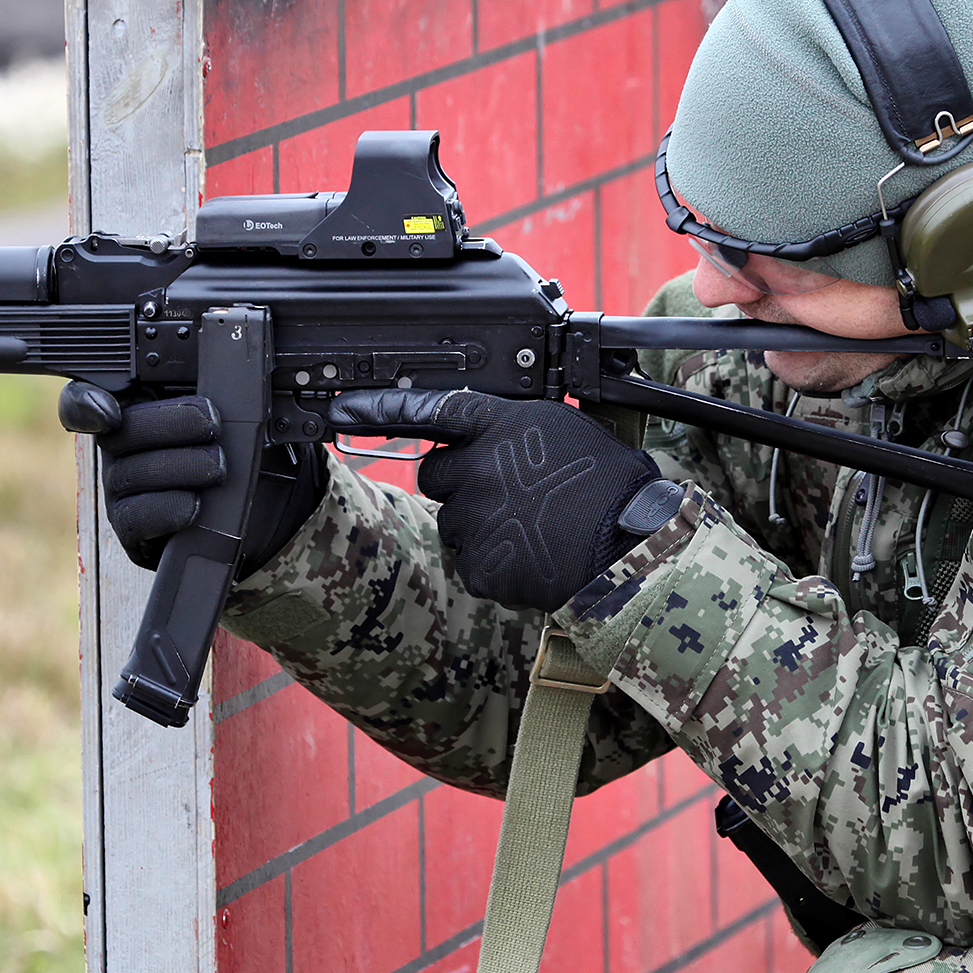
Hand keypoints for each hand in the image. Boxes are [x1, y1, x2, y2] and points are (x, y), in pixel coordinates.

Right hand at [58, 381, 325, 574]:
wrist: (256, 509)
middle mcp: (118, 451)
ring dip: (180, 467)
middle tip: (213, 425)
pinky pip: (135, 518)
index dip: (85, 403)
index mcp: (134, 411)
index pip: (83, 401)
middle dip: (169, 424)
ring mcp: (120, 493)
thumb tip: (221, 375)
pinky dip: (168, 508)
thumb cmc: (236, 452)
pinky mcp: (132, 532)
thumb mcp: (229, 417)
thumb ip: (211, 394)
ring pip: (131, 474)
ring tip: (218, 466)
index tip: (109, 408)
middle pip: (119, 433)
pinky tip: (195, 503)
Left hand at [328, 389, 675, 612]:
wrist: (628, 547)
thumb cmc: (610, 483)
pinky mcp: (477, 565)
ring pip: (454, 521)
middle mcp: (476, 467)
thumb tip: (491, 435)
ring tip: (533, 527)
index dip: (381, 408)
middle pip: (435, 473)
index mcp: (499, 425)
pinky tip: (533, 556)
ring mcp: (473, 518)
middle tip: (507, 493)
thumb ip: (515, 427)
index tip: (344, 410)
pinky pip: (471, 562)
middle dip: (460, 483)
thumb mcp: (565, 427)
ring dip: (480, 525)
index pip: (430, 408)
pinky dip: (496, 564)